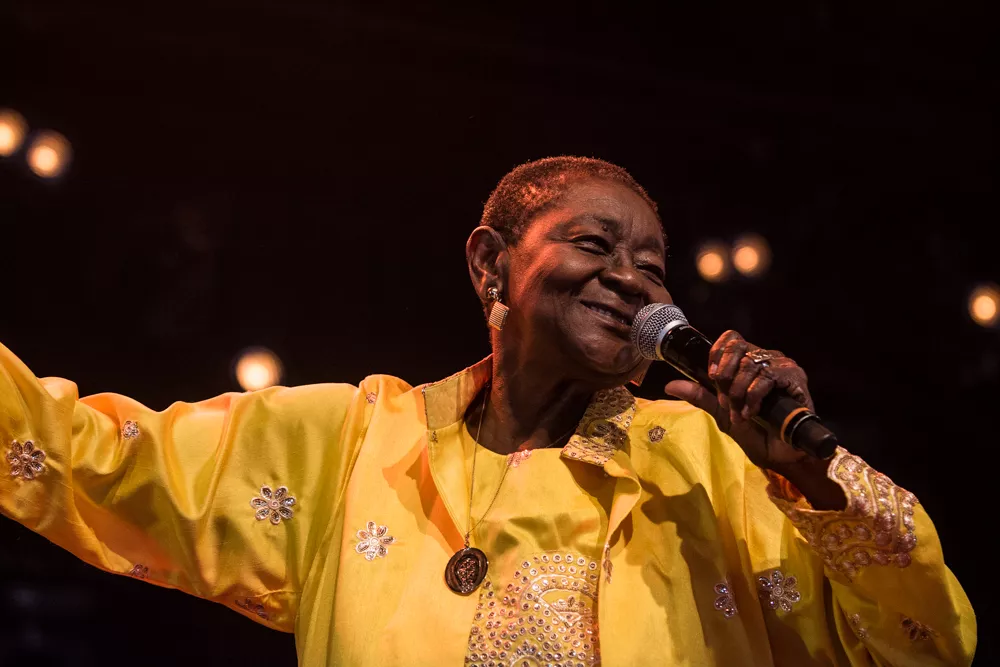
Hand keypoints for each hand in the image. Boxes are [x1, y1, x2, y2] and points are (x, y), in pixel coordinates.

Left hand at [663, 330, 844, 508]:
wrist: (778, 454)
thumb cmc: (754, 432)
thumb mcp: (721, 412)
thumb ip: (699, 395)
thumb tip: (669, 385)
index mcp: (746, 363)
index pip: (730, 339)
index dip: (718, 353)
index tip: (713, 376)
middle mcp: (764, 359)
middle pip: (738, 346)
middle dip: (726, 374)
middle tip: (726, 398)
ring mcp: (780, 366)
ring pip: (750, 362)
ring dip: (739, 391)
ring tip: (740, 412)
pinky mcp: (795, 377)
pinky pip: (768, 376)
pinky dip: (754, 395)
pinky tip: (752, 412)